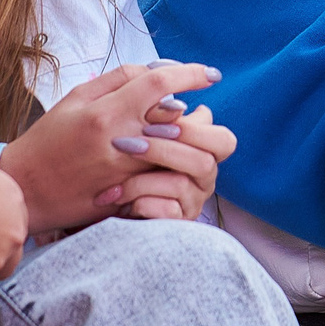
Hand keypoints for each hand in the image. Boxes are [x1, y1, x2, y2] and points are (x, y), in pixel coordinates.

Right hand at [0, 61, 226, 232]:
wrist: (24, 191)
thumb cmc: (47, 140)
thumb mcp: (74, 99)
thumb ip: (116, 81)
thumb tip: (156, 71)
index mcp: (104, 111)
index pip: (159, 83)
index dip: (190, 73)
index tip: (212, 75)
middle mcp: (118, 141)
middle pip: (177, 118)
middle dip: (196, 112)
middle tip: (201, 109)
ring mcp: (124, 171)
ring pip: (175, 148)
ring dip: (188, 138)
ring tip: (188, 133)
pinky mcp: (125, 193)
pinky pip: (161, 173)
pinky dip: (172, 161)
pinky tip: (172, 156)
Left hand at [115, 99, 236, 221]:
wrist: (101, 194)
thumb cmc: (124, 157)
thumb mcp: (139, 131)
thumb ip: (158, 115)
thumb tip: (173, 103)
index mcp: (203, 150)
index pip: (223, 141)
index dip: (193, 129)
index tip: (152, 119)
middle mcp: (204, 177)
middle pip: (205, 162)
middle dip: (164, 151)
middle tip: (129, 145)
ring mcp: (193, 201)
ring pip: (180, 186)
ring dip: (141, 180)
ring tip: (113, 181)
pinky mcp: (177, 222)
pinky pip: (167, 212)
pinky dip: (140, 203)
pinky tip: (119, 199)